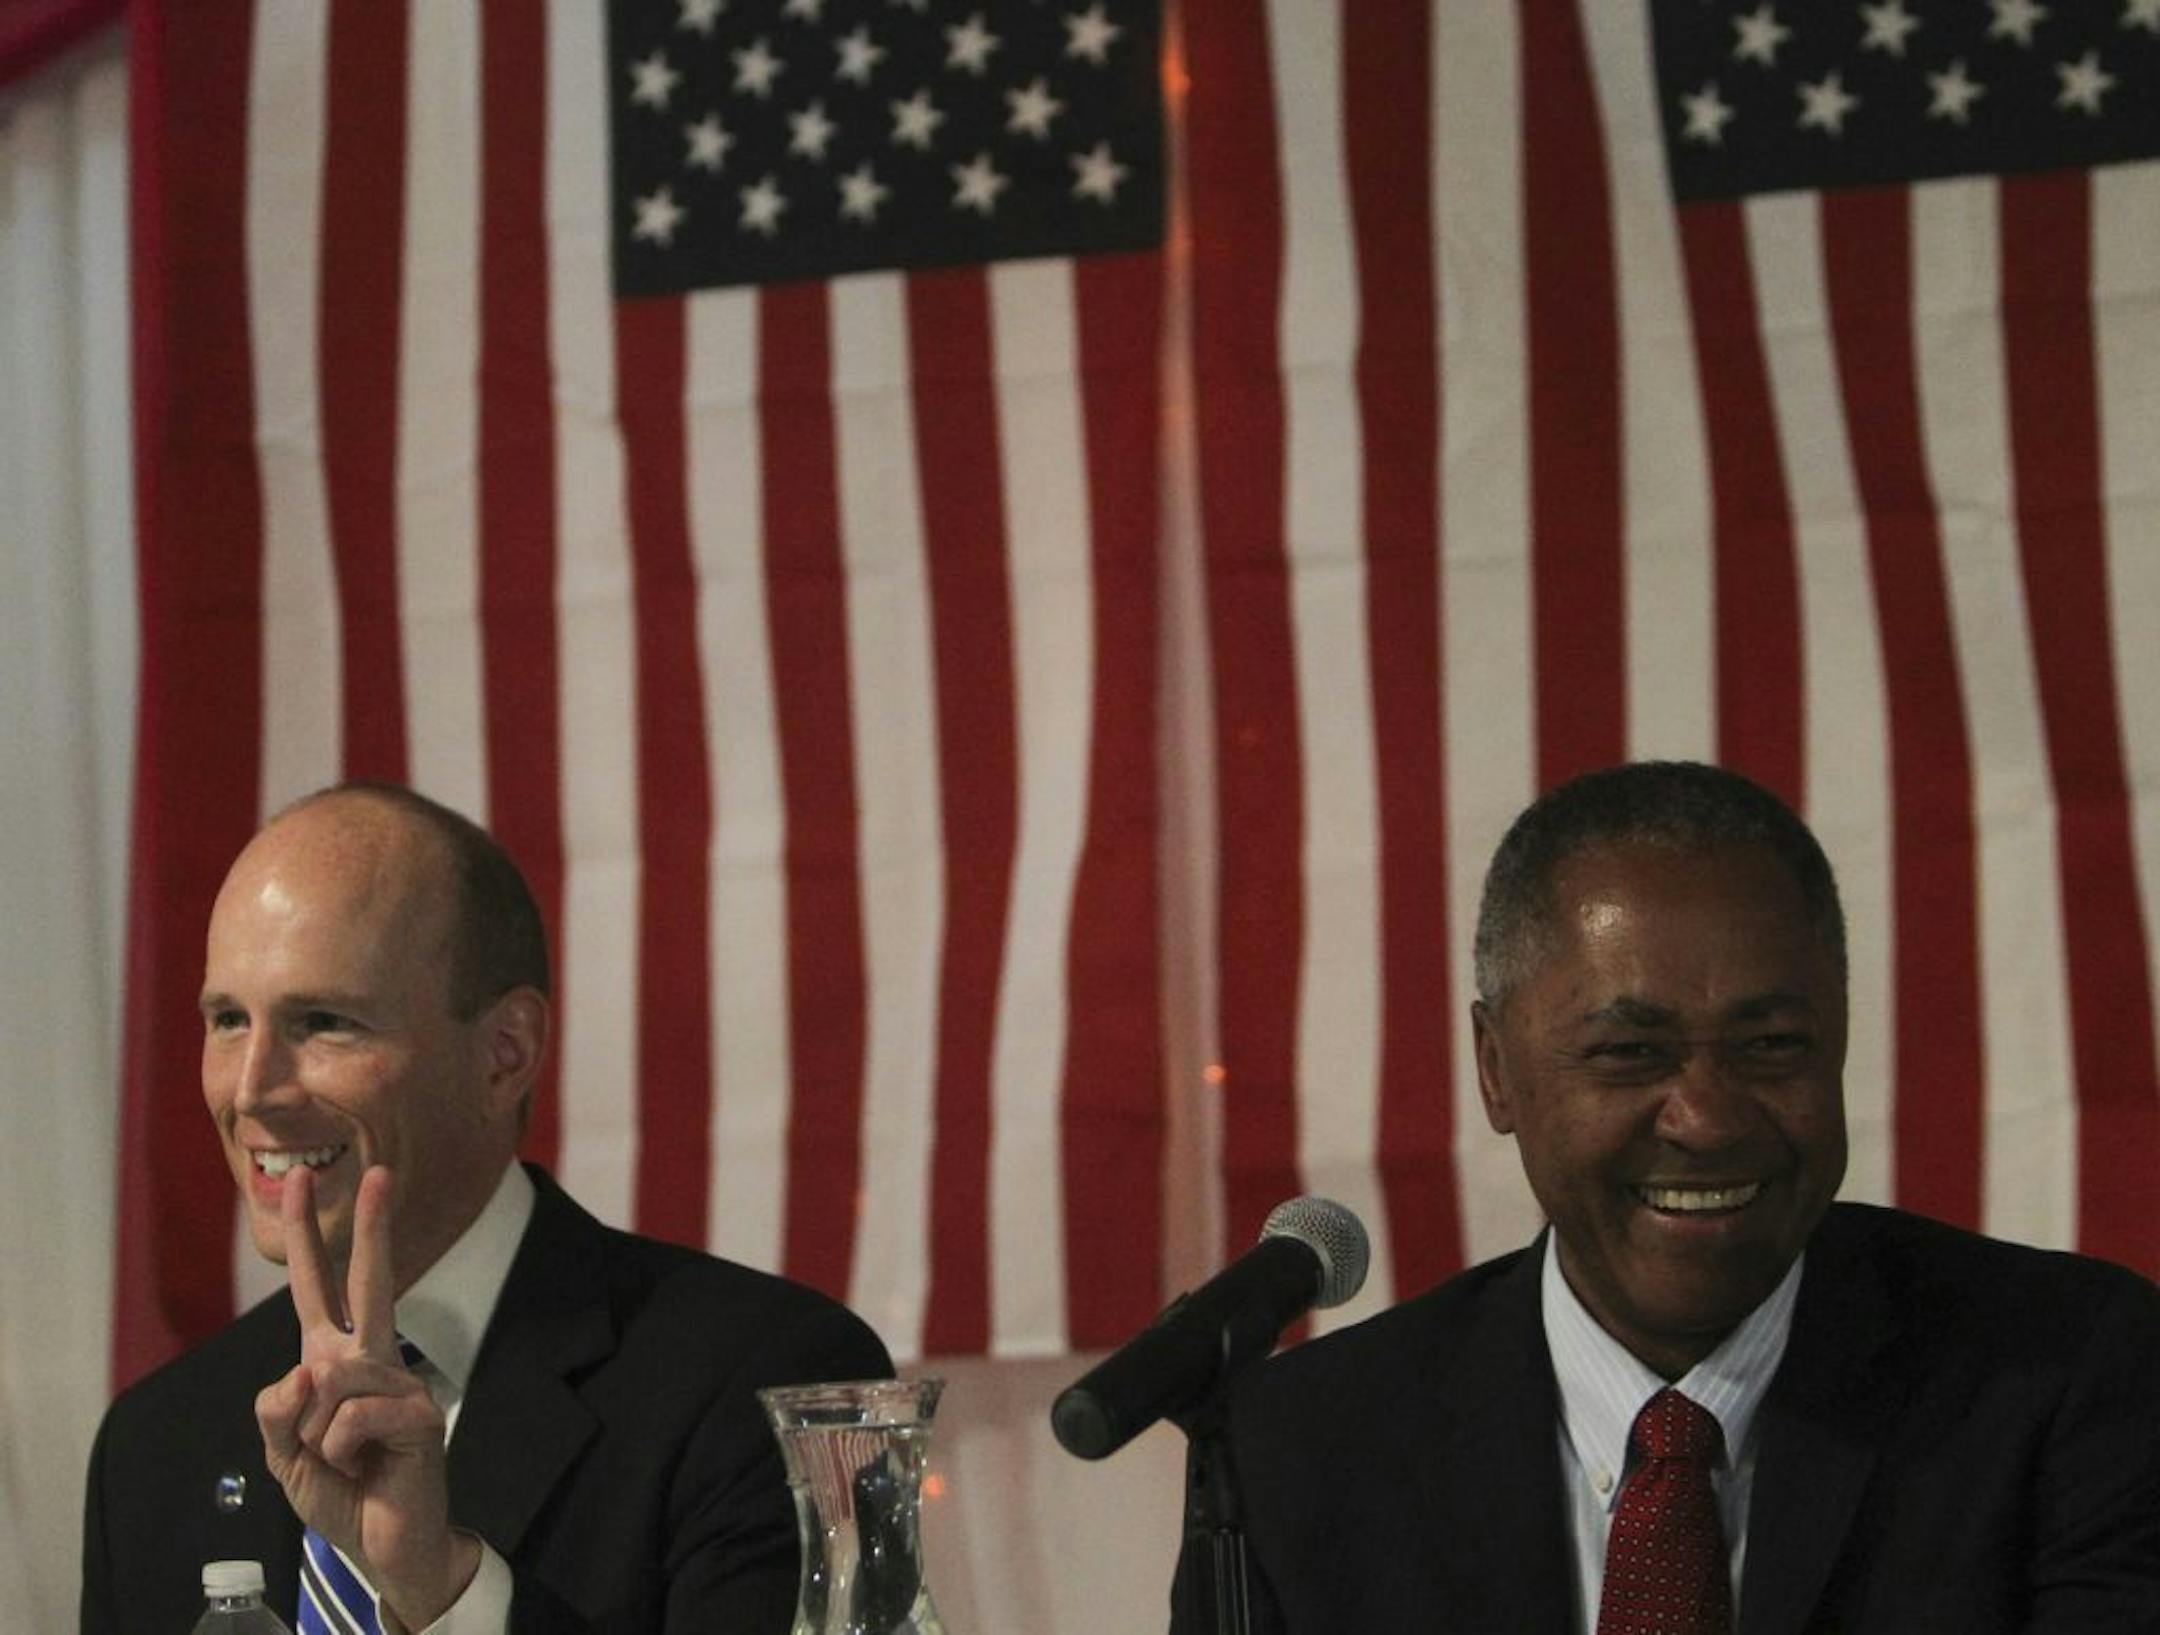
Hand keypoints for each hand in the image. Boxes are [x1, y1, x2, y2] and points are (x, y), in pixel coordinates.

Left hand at [256, 1164, 479, 1629]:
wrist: (385, 1544)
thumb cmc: (339, 1493)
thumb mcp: (280, 1456)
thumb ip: (275, 1410)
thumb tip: (305, 1370)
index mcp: (331, 1360)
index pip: (315, 1289)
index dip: (305, 1236)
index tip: (304, 1181)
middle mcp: (369, 1360)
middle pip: (368, 1281)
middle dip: (372, 1225)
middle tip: (380, 1170)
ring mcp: (398, 1382)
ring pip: (328, 1378)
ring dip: (314, 1436)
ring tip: (344, 1463)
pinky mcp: (419, 1412)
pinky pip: (347, 1418)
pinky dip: (338, 1453)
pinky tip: (366, 1468)